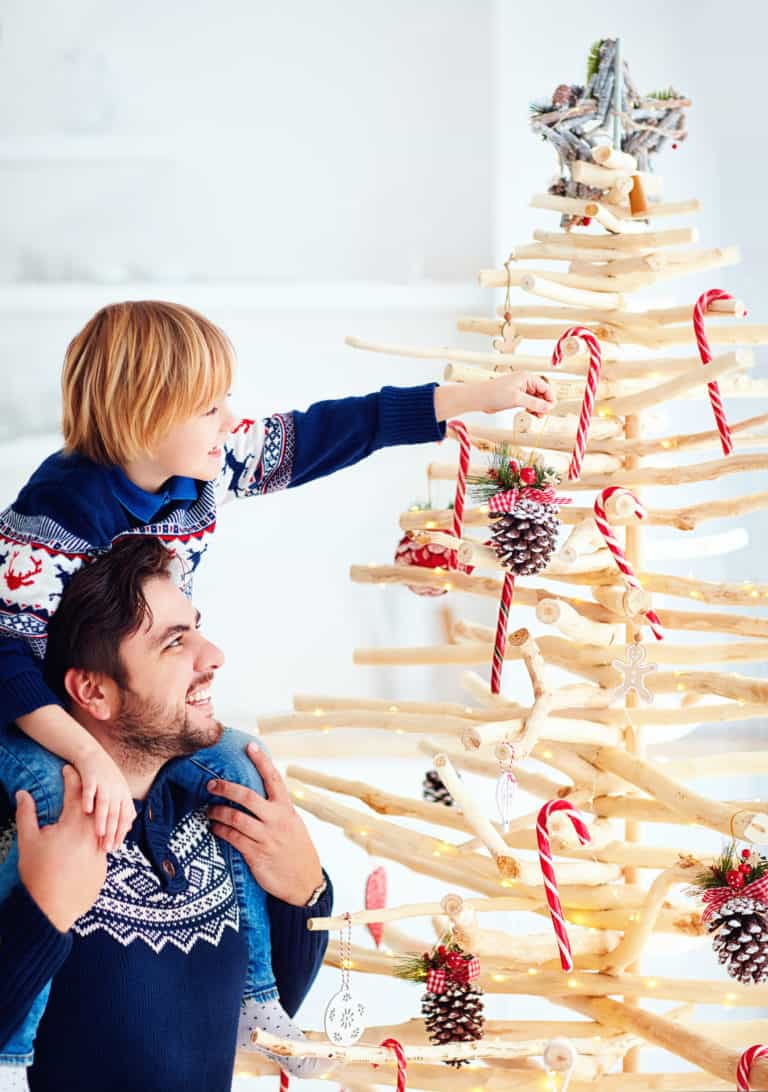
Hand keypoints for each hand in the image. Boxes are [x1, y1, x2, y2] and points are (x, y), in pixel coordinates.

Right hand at [16, 765, 107, 931]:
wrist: (51, 909)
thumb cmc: (37, 872)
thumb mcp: (28, 840)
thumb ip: (27, 813)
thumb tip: (23, 792)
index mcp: (74, 825)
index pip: (75, 793)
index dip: (71, 778)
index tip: (67, 769)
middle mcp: (92, 834)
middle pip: (93, 806)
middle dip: (87, 795)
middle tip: (80, 785)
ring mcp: (101, 851)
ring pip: (102, 826)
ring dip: (96, 817)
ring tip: (88, 810)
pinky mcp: (104, 867)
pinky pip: (104, 845)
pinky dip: (99, 838)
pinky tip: (91, 838)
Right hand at [73, 741, 135, 851]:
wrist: (90, 754)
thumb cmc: (103, 778)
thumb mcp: (116, 791)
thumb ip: (122, 808)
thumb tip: (129, 827)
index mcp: (123, 794)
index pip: (125, 816)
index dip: (121, 832)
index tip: (115, 847)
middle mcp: (116, 789)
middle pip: (116, 812)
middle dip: (112, 831)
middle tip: (107, 847)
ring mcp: (105, 782)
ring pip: (105, 803)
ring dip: (102, 818)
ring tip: (100, 833)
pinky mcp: (91, 776)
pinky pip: (90, 789)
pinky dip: (89, 799)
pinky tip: (86, 811)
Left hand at [207, 744, 323, 906]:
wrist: (304, 883)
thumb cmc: (296, 850)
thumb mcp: (293, 825)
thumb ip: (277, 810)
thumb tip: (256, 796)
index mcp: (286, 809)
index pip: (274, 779)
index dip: (262, 761)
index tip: (250, 746)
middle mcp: (277, 820)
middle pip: (247, 796)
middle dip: (226, 788)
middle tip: (211, 784)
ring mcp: (266, 838)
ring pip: (236, 818)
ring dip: (218, 812)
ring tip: (208, 810)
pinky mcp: (256, 855)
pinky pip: (233, 838)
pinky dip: (220, 831)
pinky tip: (214, 828)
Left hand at [433, 373, 554, 420]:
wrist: (479, 398)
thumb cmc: (495, 394)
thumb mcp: (517, 399)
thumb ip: (534, 403)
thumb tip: (547, 407)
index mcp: (527, 378)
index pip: (545, 387)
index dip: (549, 399)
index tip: (549, 410)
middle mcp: (525, 382)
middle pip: (542, 393)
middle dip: (543, 404)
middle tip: (541, 416)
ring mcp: (520, 389)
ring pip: (535, 399)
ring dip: (538, 407)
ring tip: (536, 416)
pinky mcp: (515, 396)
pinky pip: (528, 402)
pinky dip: (531, 408)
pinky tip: (529, 414)